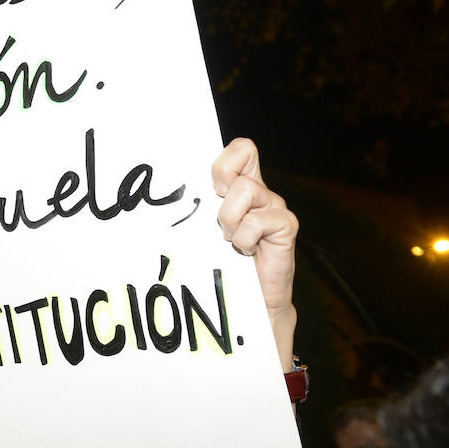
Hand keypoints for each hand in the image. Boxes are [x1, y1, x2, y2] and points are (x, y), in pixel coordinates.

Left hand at [211, 138, 297, 371]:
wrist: (247, 299)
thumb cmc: (219, 261)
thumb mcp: (202, 227)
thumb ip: (196, 205)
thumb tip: (163, 190)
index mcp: (241, 185)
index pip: (241, 148)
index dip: (223, 162)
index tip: (211, 190)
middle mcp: (261, 191)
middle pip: (241, 157)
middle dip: (220, 189)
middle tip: (219, 220)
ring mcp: (275, 207)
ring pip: (244, 190)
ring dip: (228, 220)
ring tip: (230, 241)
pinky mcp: (285, 226)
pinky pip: (256, 221)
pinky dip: (243, 239)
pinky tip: (246, 251)